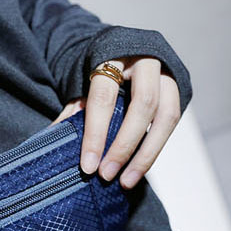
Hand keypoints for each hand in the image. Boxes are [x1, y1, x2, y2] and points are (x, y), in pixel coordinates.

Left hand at [52, 56, 180, 188]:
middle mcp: (144, 60)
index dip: (96, 134)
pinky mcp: (178, 87)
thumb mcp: (81, 85)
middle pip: (142, 104)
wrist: (125, 49)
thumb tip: (52, 139)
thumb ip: (71, 111)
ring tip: (126, 181)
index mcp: (112, 55)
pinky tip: (138, 169)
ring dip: (146, 154)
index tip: (88, 166)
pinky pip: (172, 121)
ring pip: (167, 116)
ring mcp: (166, 72)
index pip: (104, 97)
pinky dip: (155, 148)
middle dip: (124, 146)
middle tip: (106, 175)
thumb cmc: (98, 72)